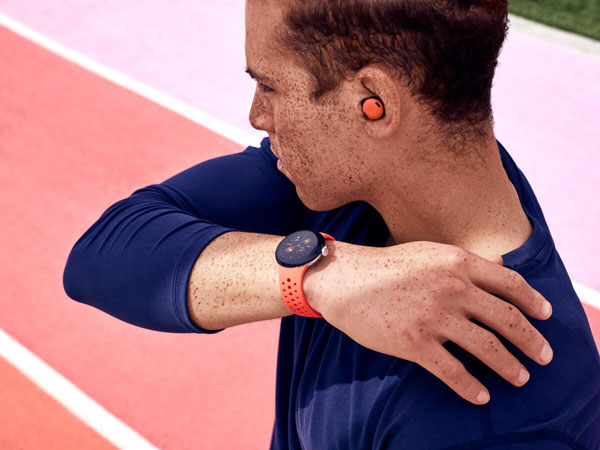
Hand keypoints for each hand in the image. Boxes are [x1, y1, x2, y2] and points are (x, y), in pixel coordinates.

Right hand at [316, 241, 552, 405]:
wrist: (344, 280)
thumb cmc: (386, 266)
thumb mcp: (428, 252)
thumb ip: (464, 262)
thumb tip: (501, 267)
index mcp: (457, 262)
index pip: (510, 283)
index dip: (533, 301)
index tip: (545, 315)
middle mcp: (451, 288)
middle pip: (506, 319)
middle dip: (531, 341)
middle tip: (544, 356)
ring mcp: (433, 316)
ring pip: (486, 348)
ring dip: (510, 367)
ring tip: (521, 377)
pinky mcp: (414, 343)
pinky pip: (453, 371)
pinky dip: (471, 387)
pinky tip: (481, 396)